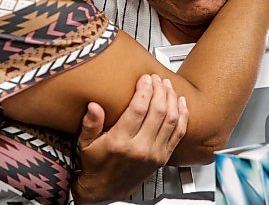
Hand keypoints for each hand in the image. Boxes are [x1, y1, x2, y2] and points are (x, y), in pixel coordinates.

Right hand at [72, 74, 187, 202]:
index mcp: (120, 142)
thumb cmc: (96, 164)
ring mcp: (154, 153)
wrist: (106, 190)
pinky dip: (183, 116)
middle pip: (158, 112)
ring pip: (171, 120)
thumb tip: (94, 106)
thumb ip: (90, 124)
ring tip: (167, 85)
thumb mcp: (85, 144)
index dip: (144, 90)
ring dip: (171, 99)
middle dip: (159, 90)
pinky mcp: (163, 157)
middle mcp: (140, 148)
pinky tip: (181, 103)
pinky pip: (178, 133)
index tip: (144, 79)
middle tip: (156, 78)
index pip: (138, 110)